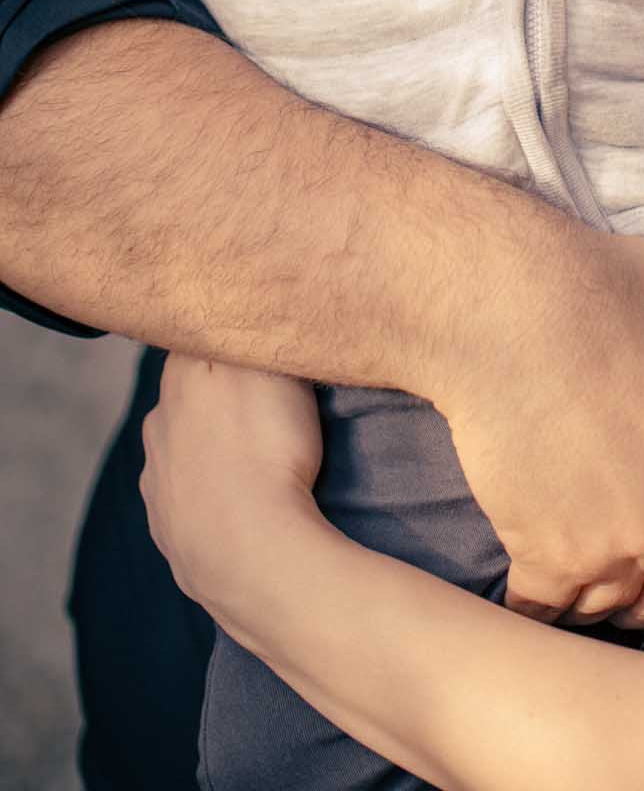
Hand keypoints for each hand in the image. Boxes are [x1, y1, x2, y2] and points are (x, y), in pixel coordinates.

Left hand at [141, 356, 321, 622]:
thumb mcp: (270, 365)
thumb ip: (249, 332)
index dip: (232, 340)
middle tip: (268, 406)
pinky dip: (208, 491)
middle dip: (220, 394)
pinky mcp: (166, 527)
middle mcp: (157, 423)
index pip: (198, 339)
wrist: (250, 553)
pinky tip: (236, 500)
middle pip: (190, 392)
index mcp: (180, 377)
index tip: (262, 350)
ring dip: (212, 446)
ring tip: (257, 458)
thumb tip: (238, 306)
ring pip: (184, 445)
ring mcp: (157, 480)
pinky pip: (187, 495)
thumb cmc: (268, 448)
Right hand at [440, 231, 643, 656]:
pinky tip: (530, 557)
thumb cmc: (620, 293)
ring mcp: (616, 553)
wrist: (518, 307)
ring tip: (579, 539)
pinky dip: (537, 595)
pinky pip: (545, 610)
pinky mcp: (547, 558)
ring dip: (595, 589)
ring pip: (608, 610)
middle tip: (625, 543)